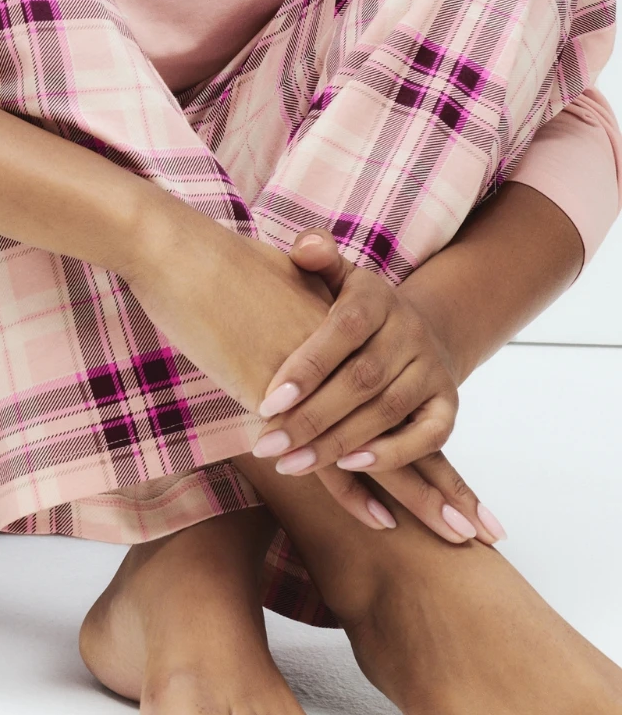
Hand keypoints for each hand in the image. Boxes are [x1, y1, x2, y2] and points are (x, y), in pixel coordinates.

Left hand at [253, 228, 506, 545]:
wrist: (415, 328)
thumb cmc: (350, 308)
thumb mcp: (336, 275)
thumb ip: (317, 255)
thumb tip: (304, 248)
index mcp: (376, 297)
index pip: (344, 331)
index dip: (307, 368)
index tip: (267, 403)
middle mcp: (410, 332)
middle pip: (362, 380)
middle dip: (312, 418)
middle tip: (268, 445)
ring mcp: (432, 370)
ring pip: (386, 412)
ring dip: (337, 444)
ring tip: (292, 464)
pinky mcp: (447, 405)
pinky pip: (428, 436)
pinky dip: (391, 454)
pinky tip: (347, 466)